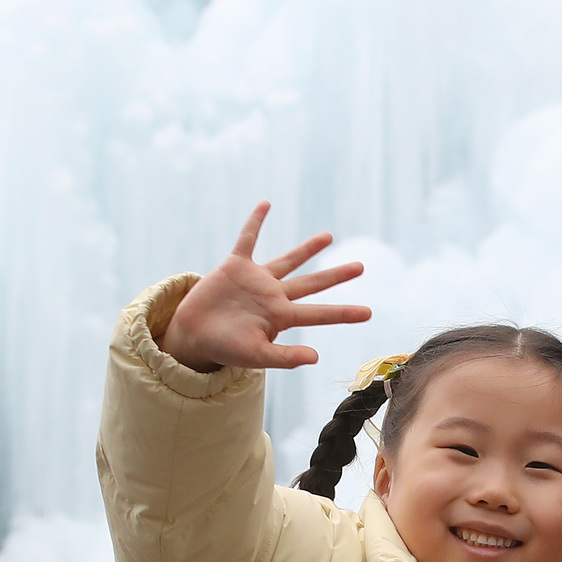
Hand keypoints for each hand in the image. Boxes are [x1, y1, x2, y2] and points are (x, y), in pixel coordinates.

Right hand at [159, 202, 370, 373]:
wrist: (193, 335)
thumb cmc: (225, 349)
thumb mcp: (256, 356)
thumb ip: (284, 358)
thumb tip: (316, 358)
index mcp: (282, 316)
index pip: (320, 313)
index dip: (344, 313)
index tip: (368, 313)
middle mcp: (275, 295)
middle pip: (312, 283)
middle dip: (336, 275)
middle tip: (361, 266)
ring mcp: (257, 279)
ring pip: (289, 260)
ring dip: (308, 248)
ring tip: (329, 237)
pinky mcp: (235, 266)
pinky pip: (248, 239)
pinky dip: (255, 222)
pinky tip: (266, 204)